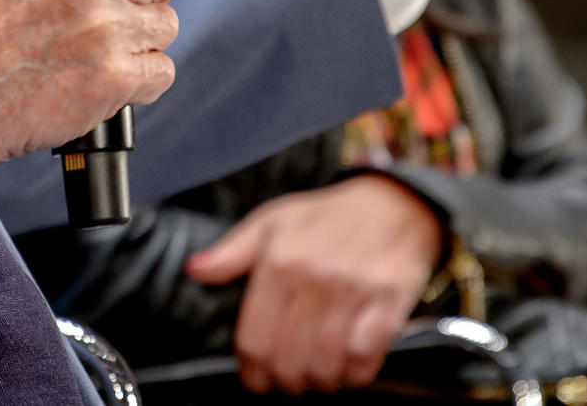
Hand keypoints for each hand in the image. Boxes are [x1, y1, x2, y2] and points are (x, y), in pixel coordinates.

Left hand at [182, 175, 443, 393]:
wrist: (393, 205)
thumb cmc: (325, 217)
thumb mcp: (272, 222)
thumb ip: (231, 252)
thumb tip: (194, 271)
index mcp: (280, 261)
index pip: (255, 338)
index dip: (252, 371)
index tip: (255, 378)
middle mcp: (315, 278)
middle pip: (289, 359)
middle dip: (283, 381)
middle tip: (286, 380)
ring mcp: (354, 293)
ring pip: (325, 366)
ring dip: (317, 382)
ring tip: (314, 376)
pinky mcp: (389, 305)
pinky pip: (364, 361)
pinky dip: (351, 375)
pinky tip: (345, 369)